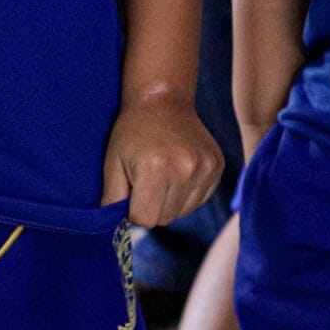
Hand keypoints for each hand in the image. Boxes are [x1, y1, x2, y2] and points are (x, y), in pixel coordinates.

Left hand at [100, 92, 222, 227]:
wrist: (163, 100)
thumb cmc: (132, 131)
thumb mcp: (112, 162)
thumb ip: (112, 199)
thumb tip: (115, 229)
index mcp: (156, 169)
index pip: (145, 219)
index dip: (133, 209)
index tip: (131, 190)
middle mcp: (185, 170)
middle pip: (165, 218)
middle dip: (152, 206)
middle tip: (145, 179)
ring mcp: (205, 168)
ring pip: (182, 212)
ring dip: (169, 201)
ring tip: (162, 173)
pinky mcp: (217, 166)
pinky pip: (199, 200)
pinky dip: (186, 193)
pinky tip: (178, 171)